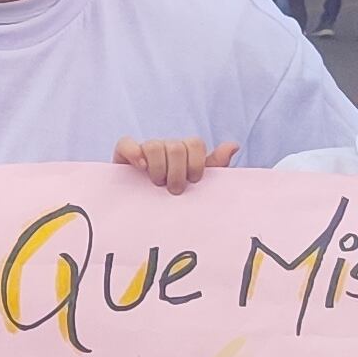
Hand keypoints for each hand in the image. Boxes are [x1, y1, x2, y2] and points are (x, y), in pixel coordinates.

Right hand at [114, 136, 238, 193]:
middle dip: (177, 172)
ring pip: (154, 146)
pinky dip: (134, 152)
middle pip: (175, 146)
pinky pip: (126, 143)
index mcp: (185, 152)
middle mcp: (165, 147)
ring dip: (158, 169)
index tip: (193, 181)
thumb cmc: (177, 197)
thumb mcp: (197, 185)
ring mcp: (144, 150)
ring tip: (157, 184)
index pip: (194, 143)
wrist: (146, 213)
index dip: (196, 162)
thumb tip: (233, 146)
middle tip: (174, 190)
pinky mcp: (123, 155)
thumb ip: (216, 166)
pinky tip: (141, 167)